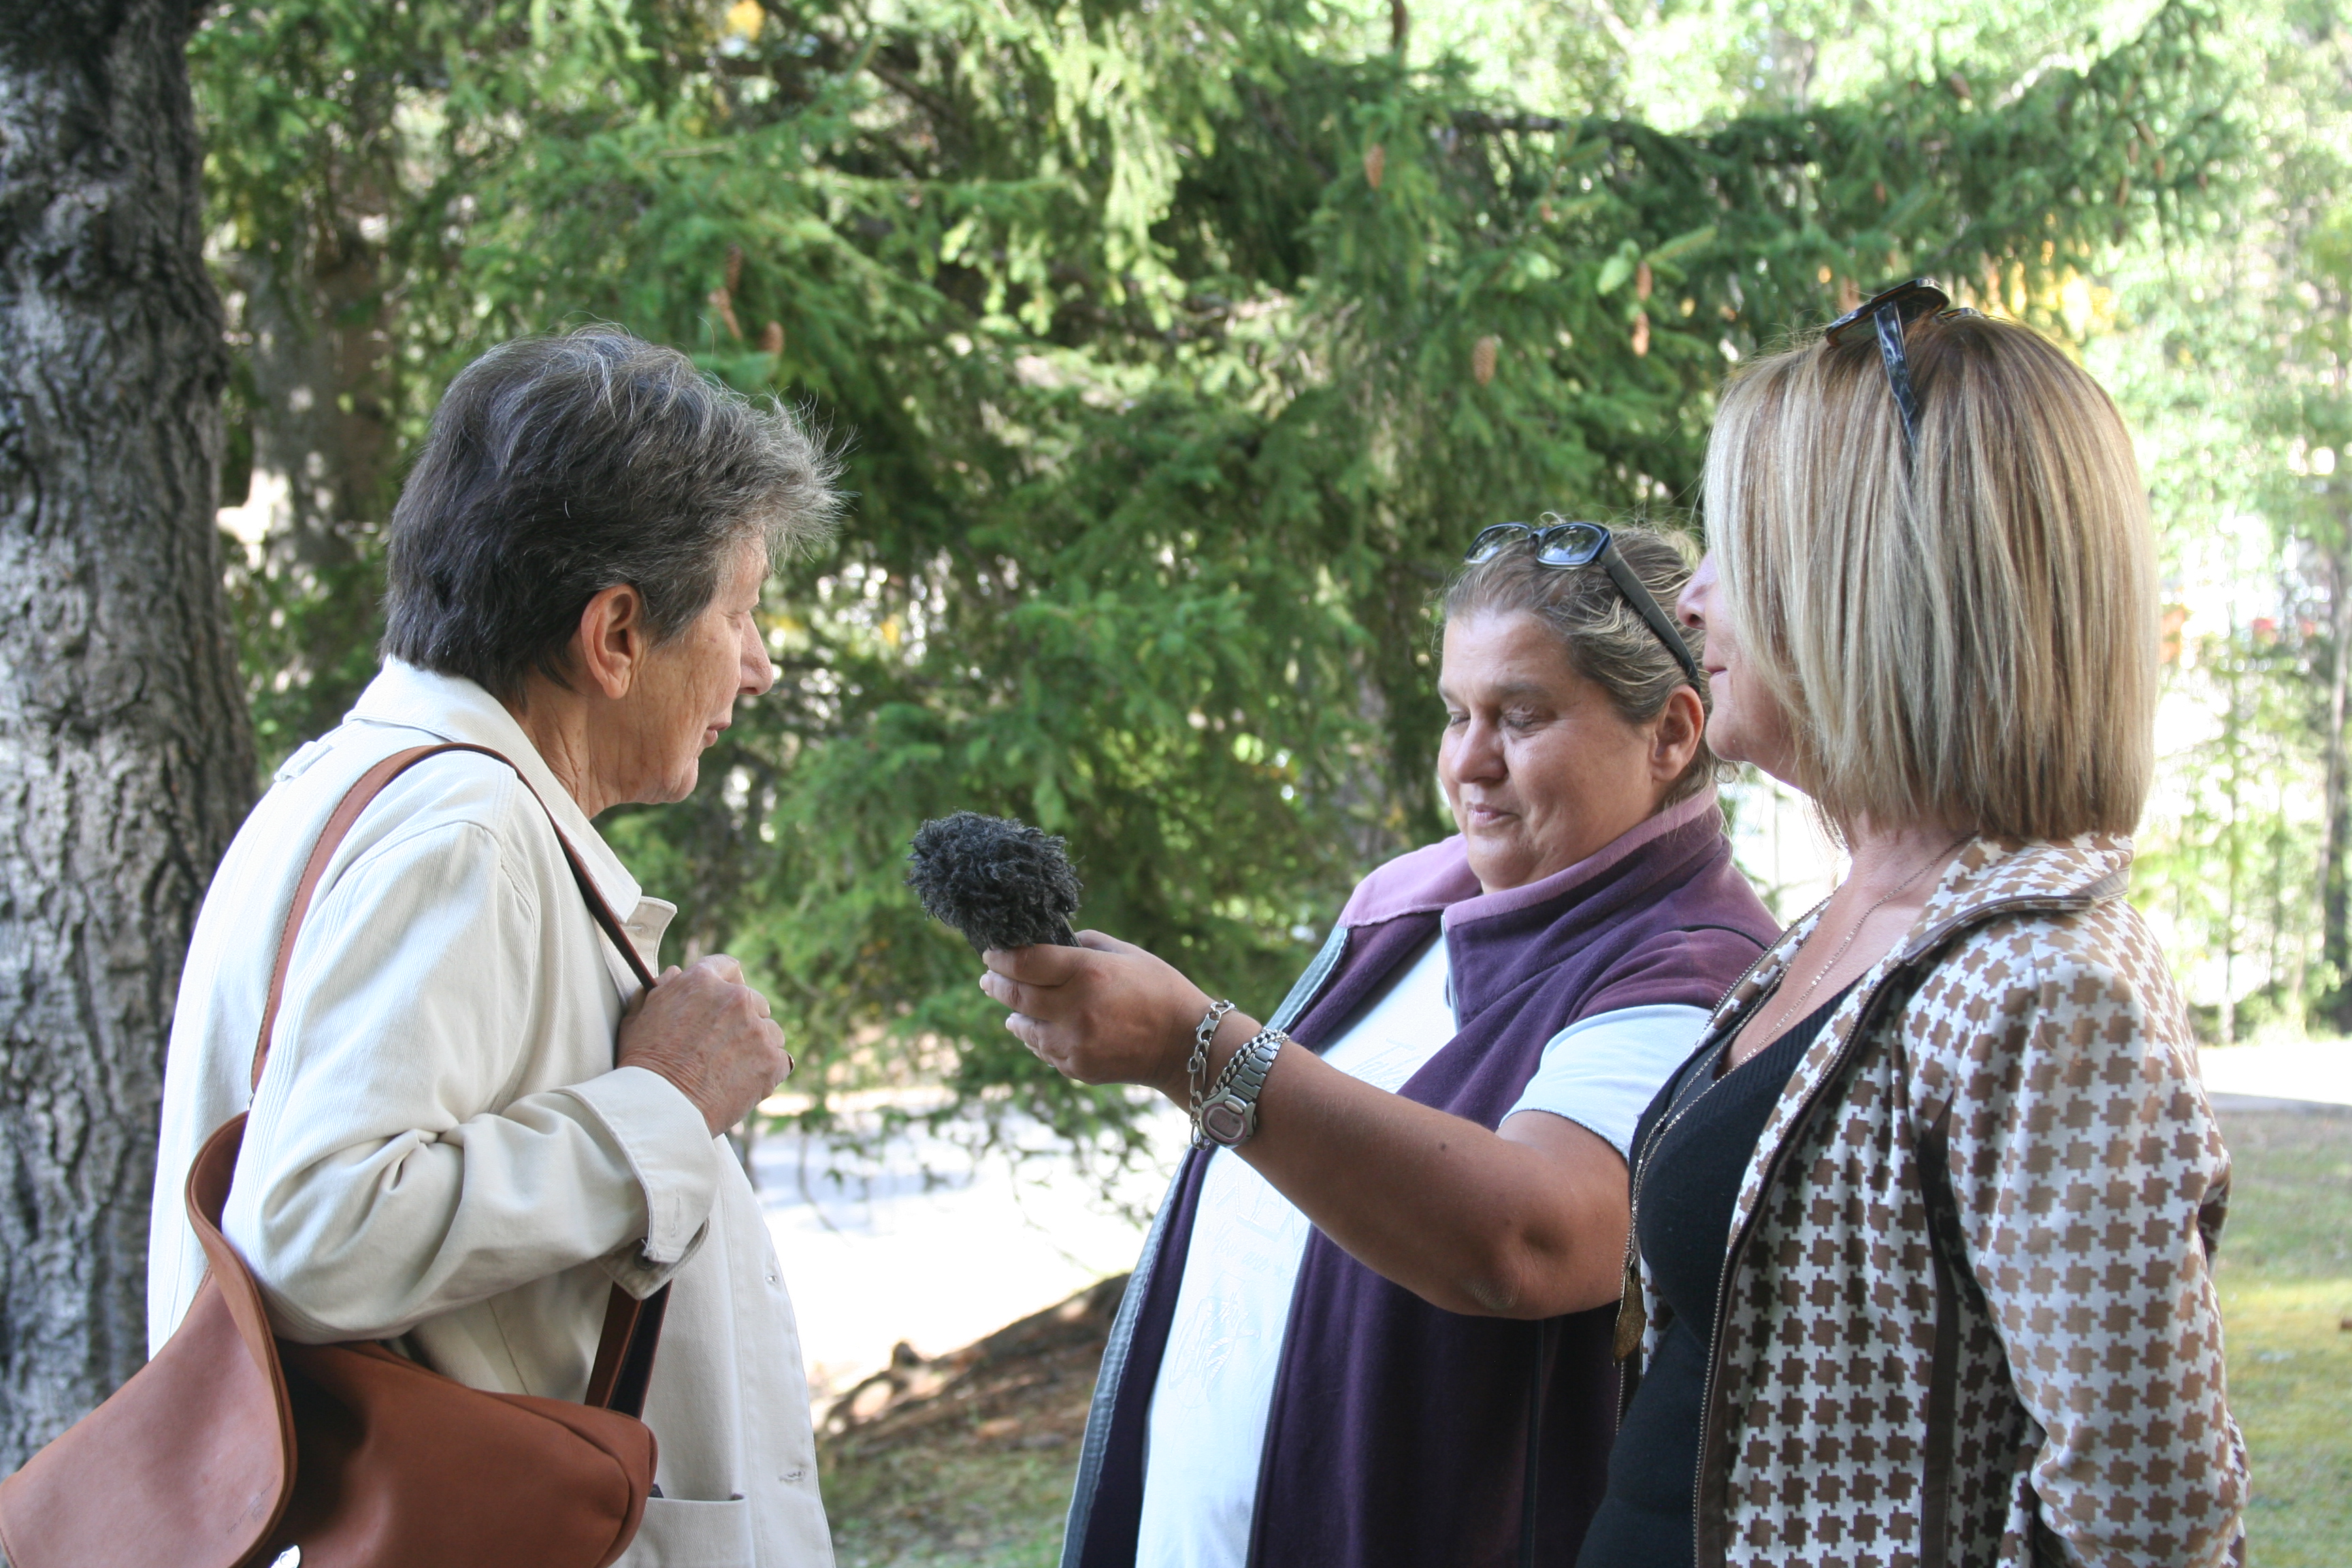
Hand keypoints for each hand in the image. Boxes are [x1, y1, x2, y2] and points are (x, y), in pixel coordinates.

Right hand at [617, 955, 792, 1135]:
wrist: (660, 1107)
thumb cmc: (642, 1065)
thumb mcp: (639, 1016)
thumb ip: (662, 990)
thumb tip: (676, 973)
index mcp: (703, 981)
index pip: (728, 967)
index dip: (726, 984)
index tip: (724, 1000)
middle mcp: (736, 998)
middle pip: (753, 1001)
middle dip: (743, 1019)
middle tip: (724, 1046)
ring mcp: (758, 1029)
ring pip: (771, 1031)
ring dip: (757, 1046)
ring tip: (730, 1070)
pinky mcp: (772, 1061)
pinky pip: (781, 1061)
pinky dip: (767, 1072)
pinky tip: (743, 1085)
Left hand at [979, 932, 1220, 1100]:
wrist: (1185, 1044)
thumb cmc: (1159, 989)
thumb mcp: (1126, 953)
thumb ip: (1083, 943)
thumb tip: (1047, 943)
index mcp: (1087, 972)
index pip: (1024, 962)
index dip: (1000, 956)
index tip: (991, 953)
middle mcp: (1075, 1009)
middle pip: (1015, 995)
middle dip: (996, 983)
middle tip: (988, 977)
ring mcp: (1074, 1043)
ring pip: (1022, 1027)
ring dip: (1014, 1014)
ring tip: (1014, 1006)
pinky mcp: (1077, 1068)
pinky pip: (1043, 1050)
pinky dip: (1038, 1037)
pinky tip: (1043, 1029)